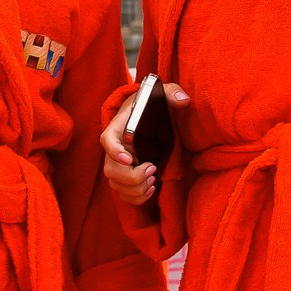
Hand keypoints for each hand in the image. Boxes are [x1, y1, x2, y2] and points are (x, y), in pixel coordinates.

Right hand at [100, 83, 189, 205]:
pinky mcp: (124, 176)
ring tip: (153, 180)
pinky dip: (136, 197)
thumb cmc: (152, 104)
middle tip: (153, 169)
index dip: (114, 151)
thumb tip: (183, 100)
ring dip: (135, 188)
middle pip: (110, 169)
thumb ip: (172, 92)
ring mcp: (117, 164)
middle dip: (132, 176)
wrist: (148, 116)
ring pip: (116, 184)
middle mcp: (114, 148)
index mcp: (119, 127)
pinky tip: (151, 189)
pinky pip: (123, 194)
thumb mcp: (162, 94)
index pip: (107, 140)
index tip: (129, 158)